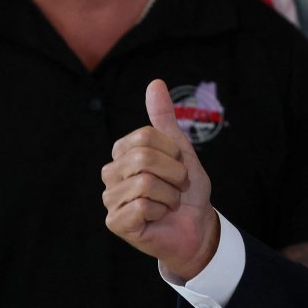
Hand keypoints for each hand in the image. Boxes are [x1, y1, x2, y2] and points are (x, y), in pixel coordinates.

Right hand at [102, 79, 219, 278]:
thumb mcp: (180, 150)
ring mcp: (110, 199)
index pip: (145, 136)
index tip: (178, 165)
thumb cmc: (186, 189)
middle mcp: (111, 173)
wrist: (197, 224)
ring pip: (145, 183)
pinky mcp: (115, 222)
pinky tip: (159, 217)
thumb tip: (155, 83)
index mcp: (123, 152)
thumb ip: (164, 118)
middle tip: (177, 186)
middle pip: (143, 158)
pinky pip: (142, 206)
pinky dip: (162, 211)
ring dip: (170, 194)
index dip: (172, 151)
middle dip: (174, 173)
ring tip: (169, 202)